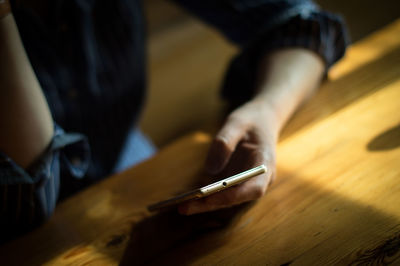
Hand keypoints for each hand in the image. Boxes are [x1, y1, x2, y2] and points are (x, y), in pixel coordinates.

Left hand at [178, 100, 278, 214]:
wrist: (263, 119)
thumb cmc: (251, 119)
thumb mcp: (236, 123)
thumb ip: (224, 143)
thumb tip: (210, 169)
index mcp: (265, 164)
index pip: (254, 188)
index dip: (232, 196)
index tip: (208, 197)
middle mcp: (260, 179)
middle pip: (237, 198)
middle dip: (212, 204)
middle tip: (185, 207)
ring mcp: (248, 182)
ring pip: (228, 199)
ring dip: (206, 204)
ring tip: (181, 206)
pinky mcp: (237, 181)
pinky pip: (223, 192)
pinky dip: (206, 197)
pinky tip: (187, 198)